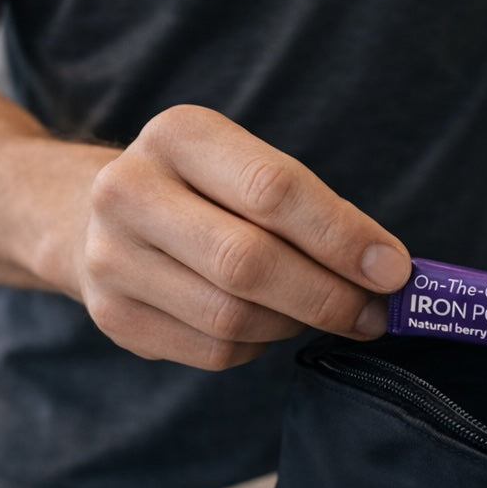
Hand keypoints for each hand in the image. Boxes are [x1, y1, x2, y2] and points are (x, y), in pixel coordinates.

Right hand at [70, 105, 410, 368]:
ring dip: (295, 323)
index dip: (342, 237)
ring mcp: (111, 259)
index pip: (273, 190)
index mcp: (177, 135)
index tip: (394, 271)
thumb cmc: (200, 191)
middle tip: (373, 314)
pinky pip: (212, 352)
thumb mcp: (243, 167)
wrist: (92, 216)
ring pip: (231, 317)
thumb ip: (310, 208)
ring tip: (319, 311)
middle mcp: (129, 192)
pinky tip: (267, 324)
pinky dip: (258, 345)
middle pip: (247, 262)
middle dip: (327, 296)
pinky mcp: (115, 318)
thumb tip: (386, 270)